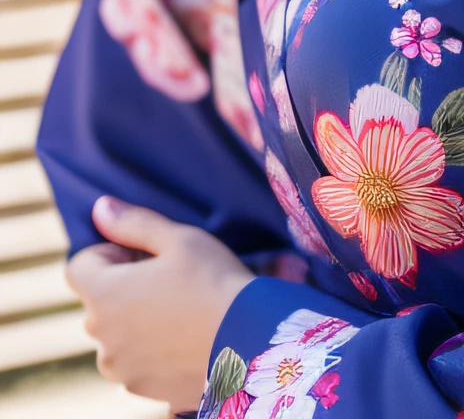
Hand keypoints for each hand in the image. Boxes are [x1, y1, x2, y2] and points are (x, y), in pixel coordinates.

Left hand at [66, 196, 253, 411]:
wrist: (250, 340)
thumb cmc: (213, 282)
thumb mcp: (178, 239)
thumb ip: (133, 223)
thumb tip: (100, 208)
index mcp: (104, 296)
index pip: (79, 266)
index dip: (109, 252)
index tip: (145, 253)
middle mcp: (103, 339)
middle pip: (99, 301)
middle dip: (125, 286)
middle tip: (170, 279)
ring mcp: (122, 369)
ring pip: (117, 333)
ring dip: (136, 320)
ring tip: (180, 311)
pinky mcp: (143, 389)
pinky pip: (136, 361)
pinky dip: (152, 349)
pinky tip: (186, 337)